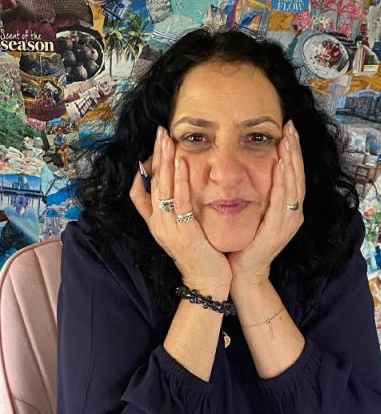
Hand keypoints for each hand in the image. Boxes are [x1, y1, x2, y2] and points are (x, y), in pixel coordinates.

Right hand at [130, 127, 231, 295]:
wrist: (206, 282)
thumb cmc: (200, 258)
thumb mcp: (182, 234)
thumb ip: (176, 216)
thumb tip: (177, 199)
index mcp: (156, 223)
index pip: (140, 191)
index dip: (144, 169)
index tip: (150, 148)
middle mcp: (158, 223)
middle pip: (152, 182)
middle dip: (156, 155)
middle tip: (160, 131)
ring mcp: (167, 226)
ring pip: (163, 186)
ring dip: (165, 160)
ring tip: (166, 137)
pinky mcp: (183, 229)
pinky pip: (179, 200)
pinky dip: (179, 180)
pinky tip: (181, 163)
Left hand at [228, 121, 304, 289]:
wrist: (244, 272)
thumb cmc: (246, 243)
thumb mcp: (256, 213)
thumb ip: (261, 194)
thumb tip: (256, 168)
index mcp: (289, 209)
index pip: (294, 174)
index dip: (293, 152)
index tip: (288, 129)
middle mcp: (294, 214)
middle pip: (299, 175)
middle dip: (295, 150)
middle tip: (291, 127)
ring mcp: (289, 222)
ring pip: (294, 185)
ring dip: (292, 160)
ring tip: (288, 140)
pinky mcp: (279, 229)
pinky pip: (283, 201)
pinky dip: (283, 182)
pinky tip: (281, 165)